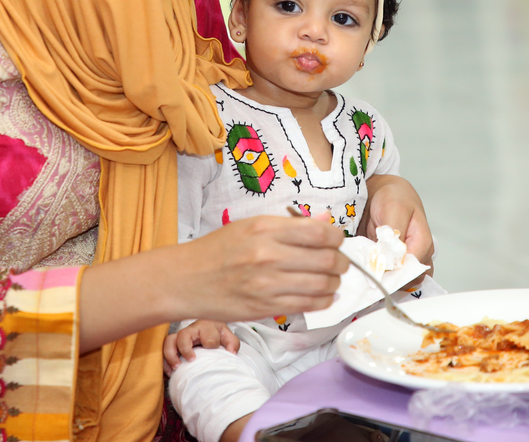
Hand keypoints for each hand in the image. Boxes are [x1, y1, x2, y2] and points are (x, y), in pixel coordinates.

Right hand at [162, 320, 239, 373]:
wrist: (209, 330)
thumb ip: (232, 343)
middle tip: (191, 360)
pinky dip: (164, 361)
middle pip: (183, 334)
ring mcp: (180, 337)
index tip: (212, 350)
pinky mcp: (173, 344)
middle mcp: (191, 330)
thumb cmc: (217, 334)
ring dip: (171, 355)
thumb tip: (231, 353)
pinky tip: (169, 373)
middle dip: (185, 348)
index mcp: (206, 326)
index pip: (208, 336)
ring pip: (169, 341)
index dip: (211, 345)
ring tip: (176, 368)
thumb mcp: (227, 336)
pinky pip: (163, 350)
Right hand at [177, 215, 346, 321]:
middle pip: (327, 260)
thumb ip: (291, 225)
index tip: (336, 240)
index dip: (337, 238)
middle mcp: (268, 255)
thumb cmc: (219, 250)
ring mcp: (267, 284)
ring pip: (323, 285)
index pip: (320, 233)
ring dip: (334, 283)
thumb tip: (326, 220)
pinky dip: (323, 300)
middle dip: (341, 262)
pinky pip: (309, 305)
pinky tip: (321, 295)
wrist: (186, 280)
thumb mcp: (252, 225)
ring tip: (330, 279)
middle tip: (339, 262)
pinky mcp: (266, 308)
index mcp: (265, 228)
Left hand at [363, 174, 432, 285]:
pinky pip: (390, 276)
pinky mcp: (394, 262)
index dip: (394, 272)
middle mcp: (418, 255)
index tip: (375, 269)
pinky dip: (380, 275)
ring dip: (384, 279)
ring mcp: (406, 259)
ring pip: (400, 281)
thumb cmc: (393, 197)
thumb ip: (395, 234)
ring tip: (367, 269)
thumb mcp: (394, 209)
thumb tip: (394, 260)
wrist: (383, 191)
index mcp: (423, 243)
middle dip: (389, 278)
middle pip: (408, 280)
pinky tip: (369, 269)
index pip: (412, 269)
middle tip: (369, 269)